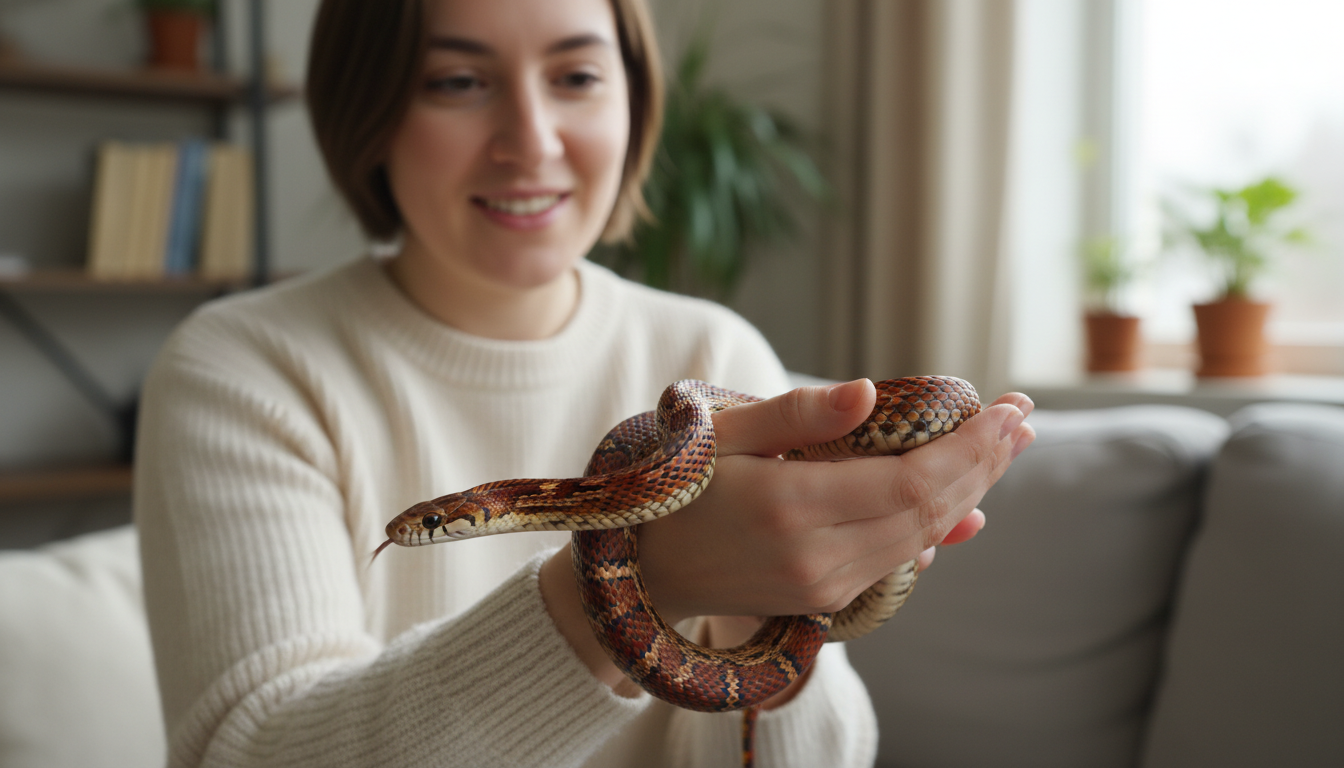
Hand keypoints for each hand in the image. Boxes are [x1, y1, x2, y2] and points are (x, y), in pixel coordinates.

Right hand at [538, 378, 1034, 698]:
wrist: (642, 567)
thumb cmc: (675, 483)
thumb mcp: (721, 432)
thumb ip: (798, 414)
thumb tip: (870, 391)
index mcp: (791, 506)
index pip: (911, 479)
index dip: (969, 446)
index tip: (1008, 408)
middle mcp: (816, 556)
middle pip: (929, 510)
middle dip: (984, 463)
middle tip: (1024, 419)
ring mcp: (822, 586)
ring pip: (921, 538)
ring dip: (970, 492)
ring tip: (1006, 448)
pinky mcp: (823, 598)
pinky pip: (897, 561)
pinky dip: (936, 527)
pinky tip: (966, 504)